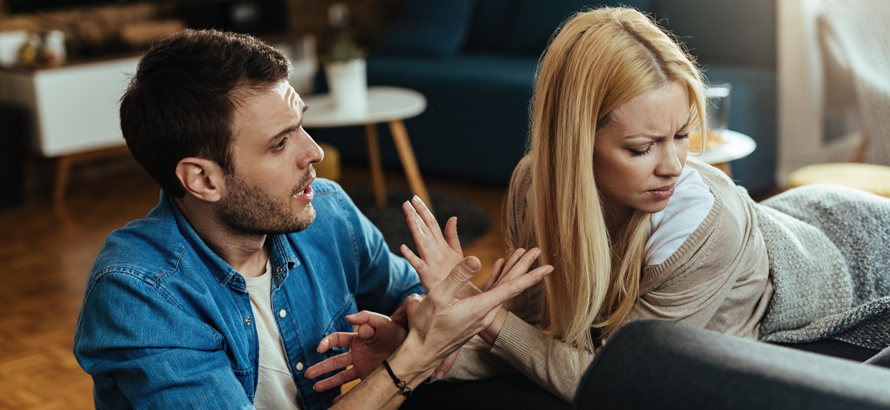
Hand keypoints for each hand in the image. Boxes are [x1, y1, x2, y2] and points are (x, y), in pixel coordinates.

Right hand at [305, 311, 407, 392]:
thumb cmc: (399, 333)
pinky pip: (355, 388)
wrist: (416, 349)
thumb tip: (349, 318)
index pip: (338, 340)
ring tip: (315, 387)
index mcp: (359, 339)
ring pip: (341, 376)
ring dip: (328, 381)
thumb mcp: (384, 322)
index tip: (320, 347)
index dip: (328, 342)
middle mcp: (358, 353)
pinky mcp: (370, 377)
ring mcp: (363, 366)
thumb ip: (367, 318)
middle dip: (321, 367)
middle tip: (309, 373)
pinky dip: (345, 395)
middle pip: (335, 361)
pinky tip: (336, 402)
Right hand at [399, 250, 552, 376]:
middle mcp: (486, 314)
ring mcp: (481, 318)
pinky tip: (498, 275)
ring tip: (522, 257)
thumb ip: (457, 276)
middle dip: (526, 268)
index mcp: (480, 307)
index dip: (531, 276)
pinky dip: (499, 282)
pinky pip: (493, 297)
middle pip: (511, 287)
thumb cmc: (428, 325)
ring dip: (514, 274)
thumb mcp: (438, 296)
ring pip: (503, 292)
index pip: (511, 288)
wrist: (422, 352)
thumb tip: (477, 259)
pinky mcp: (475, 320)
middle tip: (540, 253)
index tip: (548, 268)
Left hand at [400, 196, 463, 291]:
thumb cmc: (457, 274)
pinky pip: (417, 264)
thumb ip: (451, 235)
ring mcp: (432, 262)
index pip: (432, 223)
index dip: (423, 210)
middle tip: (407, 202)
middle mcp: (437, 250)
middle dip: (416, 215)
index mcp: (442, 244)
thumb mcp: (457, 252)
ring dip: (415, 229)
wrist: (461, 296)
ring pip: (422, 242)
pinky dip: (411, 256)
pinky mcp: (427, 275)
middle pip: (426, 229)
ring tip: (408, 216)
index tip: (414, 198)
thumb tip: (452, 217)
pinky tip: (402, 247)